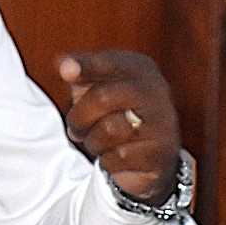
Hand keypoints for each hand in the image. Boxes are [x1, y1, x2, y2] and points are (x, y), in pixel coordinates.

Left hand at [58, 49, 180, 204]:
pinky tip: (117, 157)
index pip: (108, 63)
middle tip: (76, 130)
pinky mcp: (160, 153)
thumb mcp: (98, 89)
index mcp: (139, 69)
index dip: (86, 66)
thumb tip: (64, 64)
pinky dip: (108, 161)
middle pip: (101, 98)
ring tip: (101, 143)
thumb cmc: (118, 115)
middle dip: (79, 118)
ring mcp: (162, 122)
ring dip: (94, 143)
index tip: (65, 71)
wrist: (151, 154)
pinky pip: (118, 157)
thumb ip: (80, 74)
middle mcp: (155, 90)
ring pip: (108, 131)